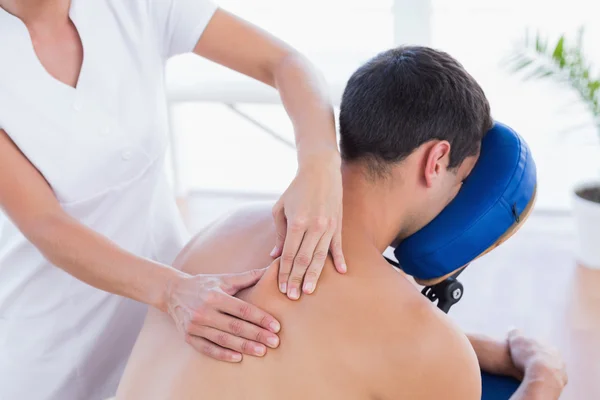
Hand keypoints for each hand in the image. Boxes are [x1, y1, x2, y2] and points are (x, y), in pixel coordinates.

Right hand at [166, 269, 280, 361]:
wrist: (173, 292)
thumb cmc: (204, 285)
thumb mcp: (223, 279)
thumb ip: (246, 277)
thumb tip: (270, 269)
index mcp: (215, 296)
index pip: (242, 309)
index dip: (260, 318)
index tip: (276, 326)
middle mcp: (204, 311)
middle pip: (235, 326)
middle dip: (256, 335)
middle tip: (274, 342)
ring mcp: (195, 325)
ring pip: (223, 339)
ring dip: (243, 346)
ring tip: (261, 351)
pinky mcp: (188, 336)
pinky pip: (207, 348)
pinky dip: (222, 354)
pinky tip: (238, 358)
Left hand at [271, 150, 345, 299]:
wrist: (320, 171)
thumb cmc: (296, 190)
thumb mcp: (280, 208)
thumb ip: (279, 234)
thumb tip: (275, 257)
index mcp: (297, 223)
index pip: (289, 254)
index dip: (285, 273)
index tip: (282, 288)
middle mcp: (313, 226)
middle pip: (304, 260)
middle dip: (298, 280)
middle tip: (293, 296)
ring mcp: (328, 226)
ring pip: (320, 256)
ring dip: (314, 275)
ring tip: (309, 291)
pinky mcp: (338, 224)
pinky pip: (338, 246)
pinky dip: (339, 259)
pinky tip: (341, 272)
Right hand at [507, 329, 567, 397]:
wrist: (542, 374)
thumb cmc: (527, 356)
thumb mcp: (516, 340)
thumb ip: (514, 333)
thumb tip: (511, 327)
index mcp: (545, 343)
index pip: (538, 344)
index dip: (530, 348)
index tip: (522, 353)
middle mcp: (556, 354)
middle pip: (547, 355)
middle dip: (540, 358)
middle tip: (528, 364)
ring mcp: (561, 366)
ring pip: (553, 366)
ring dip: (546, 369)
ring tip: (534, 375)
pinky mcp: (562, 379)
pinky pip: (554, 378)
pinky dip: (548, 379)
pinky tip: (540, 382)